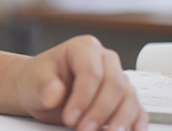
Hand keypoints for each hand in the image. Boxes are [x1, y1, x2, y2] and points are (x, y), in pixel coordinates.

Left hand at [14, 35, 147, 129]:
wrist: (42, 91)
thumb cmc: (39, 80)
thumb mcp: (34, 81)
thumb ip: (44, 86)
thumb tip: (54, 93)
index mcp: (84, 48)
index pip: (91, 72)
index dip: (83, 98)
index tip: (70, 118)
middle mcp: (105, 60)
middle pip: (114, 85)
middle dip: (100, 112)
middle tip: (84, 129)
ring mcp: (118, 78)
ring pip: (129, 99)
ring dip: (119, 121)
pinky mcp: (124, 98)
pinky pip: (137, 110)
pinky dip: (135, 123)